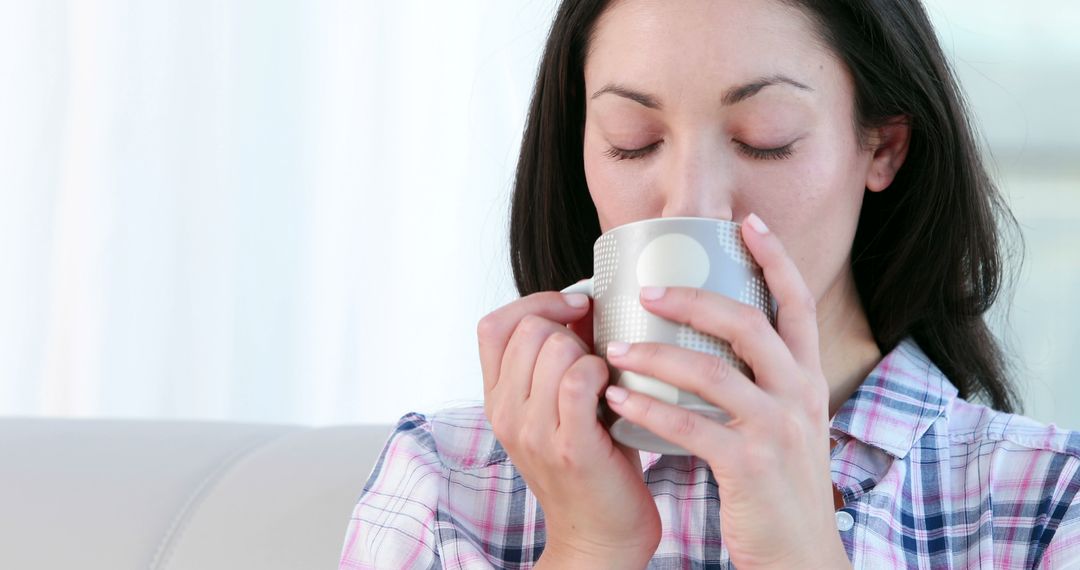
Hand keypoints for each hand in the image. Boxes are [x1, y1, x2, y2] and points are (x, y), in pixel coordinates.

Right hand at [477, 291, 660, 563]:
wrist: (599, 536)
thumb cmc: (592, 464)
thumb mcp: (558, 407)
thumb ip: (559, 359)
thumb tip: (587, 302)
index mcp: (497, 399)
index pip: (493, 324)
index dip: (536, 302)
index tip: (575, 307)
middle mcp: (505, 413)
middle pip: (527, 328)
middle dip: (569, 327)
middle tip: (594, 352)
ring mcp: (532, 431)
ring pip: (553, 348)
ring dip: (588, 351)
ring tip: (603, 378)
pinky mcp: (568, 447)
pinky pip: (576, 380)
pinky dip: (600, 371)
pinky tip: (612, 390)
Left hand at [600, 214, 850, 568]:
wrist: (801, 557)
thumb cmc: (780, 489)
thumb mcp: (786, 426)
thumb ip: (760, 385)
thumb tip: (709, 346)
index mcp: (807, 380)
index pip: (798, 304)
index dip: (775, 258)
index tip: (745, 221)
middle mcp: (800, 395)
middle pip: (750, 323)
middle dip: (696, 299)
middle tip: (648, 289)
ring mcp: (778, 429)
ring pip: (714, 371)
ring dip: (657, 354)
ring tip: (615, 346)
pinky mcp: (750, 466)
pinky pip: (692, 426)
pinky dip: (649, 409)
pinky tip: (615, 399)